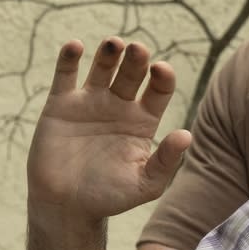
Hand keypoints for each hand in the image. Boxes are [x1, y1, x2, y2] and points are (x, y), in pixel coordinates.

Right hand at [27, 38, 190, 221]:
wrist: (66, 206)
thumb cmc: (110, 197)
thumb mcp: (145, 184)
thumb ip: (166, 161)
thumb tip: (186, 135)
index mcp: (143, 121)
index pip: (159, 90)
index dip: (163, 77)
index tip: (161, 69)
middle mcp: (119, 106)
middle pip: (132, 73)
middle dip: (137, 59)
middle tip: (138, 50)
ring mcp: (90, 102)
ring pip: (103, 67)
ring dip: (109, 52)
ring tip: (114, 43)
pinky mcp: (61, 104)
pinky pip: (65, 74)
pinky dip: (69, 57)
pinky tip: (75, 45)